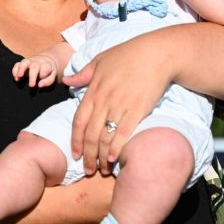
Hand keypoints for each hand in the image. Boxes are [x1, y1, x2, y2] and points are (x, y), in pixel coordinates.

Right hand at [12, 54, 58, 87]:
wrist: (44, 61)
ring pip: (24, 62)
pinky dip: (15, 71)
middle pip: (34, 66)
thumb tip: (39, 85)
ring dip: (21, 70)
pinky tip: (16, 78)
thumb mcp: (52, 76)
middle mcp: (37, 62)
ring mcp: (29, 62)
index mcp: (46, 64)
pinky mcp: (22, 63)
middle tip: (31, 86)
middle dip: (32, 76)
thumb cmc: (48, 72)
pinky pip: (17, 64)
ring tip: (19, 78)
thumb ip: (48, 81)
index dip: (43, 75)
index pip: (45, 68)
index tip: (40, 84)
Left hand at [62, 35, 174, 175]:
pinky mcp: (137, 110)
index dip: (75, 140)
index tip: (76, 154)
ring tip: (102, 169)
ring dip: (102, 157)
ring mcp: (120, 107)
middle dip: (88, 156)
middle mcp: (104, 101)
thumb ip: (83, 74)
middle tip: (88, 170)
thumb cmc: (128, 54)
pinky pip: (123, 134)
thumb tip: (67, 81)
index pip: (79, 121)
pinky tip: (114, 159)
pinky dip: (117, 148)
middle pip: (91, 135)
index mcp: (93, 90)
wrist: (156, 54)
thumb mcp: (100, 60)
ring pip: (106, 138)